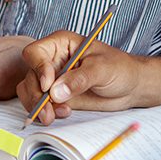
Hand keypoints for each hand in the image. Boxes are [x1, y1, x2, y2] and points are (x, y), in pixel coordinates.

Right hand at [17, 30, 145, 125]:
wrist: (130, 86)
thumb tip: (55, 92)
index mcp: (61, 44)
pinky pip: (39, 104)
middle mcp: (52, 60)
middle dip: (36, 95)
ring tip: (55, 115)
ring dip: (38, 106)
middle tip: (48, 112)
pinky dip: (45, 112)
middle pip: (30, 75)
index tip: (49, 86)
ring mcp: (53, 79)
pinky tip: (63, 113)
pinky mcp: (56, 96)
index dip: (38, 69)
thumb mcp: (102, 69)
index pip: (35, 52)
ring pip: (30, 91)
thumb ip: (79, 79)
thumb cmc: (119, 68)